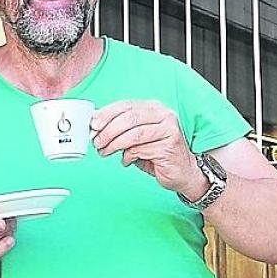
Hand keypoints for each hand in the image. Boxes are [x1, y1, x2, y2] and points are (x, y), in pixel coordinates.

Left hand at [91, 100, 205, 197]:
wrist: (183, 171)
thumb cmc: (158, 153)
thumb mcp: (138, 137)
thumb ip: (123, 128)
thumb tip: (98, 126)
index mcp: (154, 108)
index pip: (127, 105)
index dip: (107, 114)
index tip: (93, 124)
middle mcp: (164, 115)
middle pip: (129, 118)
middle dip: (108, 130)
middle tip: (97, 141)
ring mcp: (169, 130)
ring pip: (133, 134)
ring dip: (114, 144)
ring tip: (105, 152)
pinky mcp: (169, 146)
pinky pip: (140, 150)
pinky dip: (128, 156)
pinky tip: (126, 160)